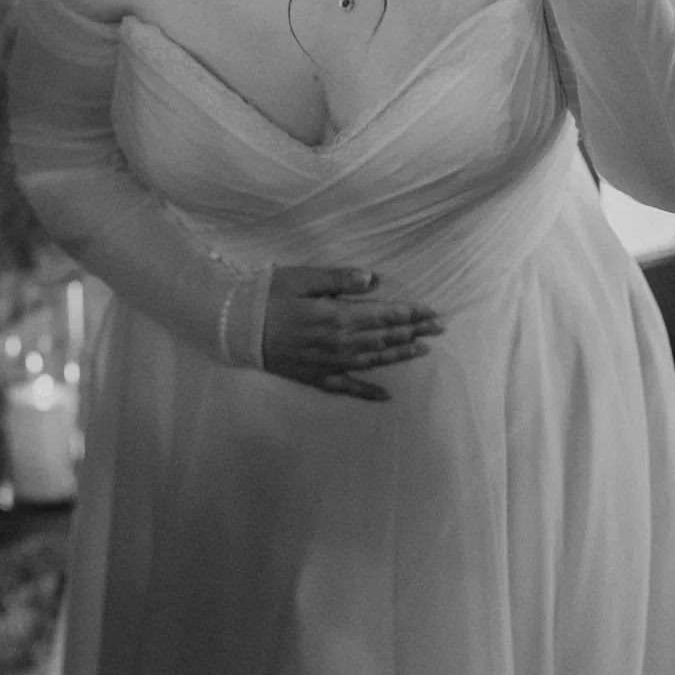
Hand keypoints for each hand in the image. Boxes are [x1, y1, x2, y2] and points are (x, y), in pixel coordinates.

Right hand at [262, 264, 442, 402]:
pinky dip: (368, 392)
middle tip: (439, 328)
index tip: (433, 312)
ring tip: (422, 350)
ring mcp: (329, 363)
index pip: (384, 315)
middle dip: (413, 331)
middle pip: (384, 338)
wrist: (236, 327)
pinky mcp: (316, 377)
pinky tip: (386, 396)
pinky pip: (347, 387)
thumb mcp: (302, 278)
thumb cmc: (267, 295)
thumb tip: (373, 279)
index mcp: (337, 315)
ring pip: (373, 361)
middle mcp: (339, 343)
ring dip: (399, 355)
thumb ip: (339, 279)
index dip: (410, 313)